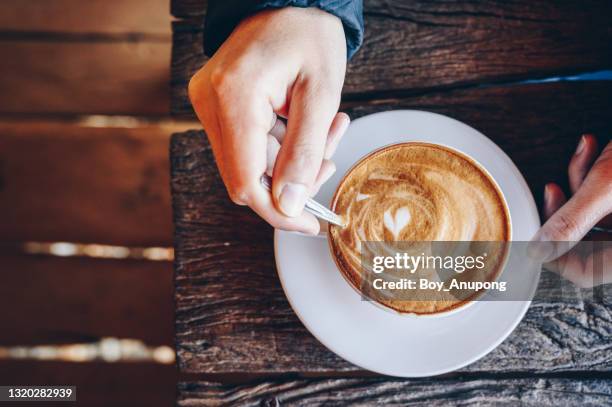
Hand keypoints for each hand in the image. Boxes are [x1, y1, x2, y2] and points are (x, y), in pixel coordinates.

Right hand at [188, 7, 348, 234]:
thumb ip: (303, 153)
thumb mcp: (321, 94)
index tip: (309, 223)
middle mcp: (209, 102)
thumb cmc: (309, 35)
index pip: (246, 181)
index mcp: (234, 96)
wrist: (288, 0)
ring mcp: (208, 104)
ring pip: (248, 164)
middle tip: (329, 158)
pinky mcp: (215, 106)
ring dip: (289, 161)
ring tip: (327, 131)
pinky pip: (246, 145)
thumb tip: (289, 205)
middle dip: (292, 181)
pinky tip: (304, 125)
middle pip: (247, 177)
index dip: (278, 212)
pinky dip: (278, 146)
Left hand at [529, 135, 611, 286]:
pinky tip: (594, 146)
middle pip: (584, 241)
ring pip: (594, 215)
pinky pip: (608, 199)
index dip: (553, 253)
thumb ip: (572, 219)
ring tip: (588, 151)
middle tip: (554, 187)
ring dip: (582, 181)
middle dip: (567, 207)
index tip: (534, 230)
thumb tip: (538, 250)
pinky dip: (597, 172)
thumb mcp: (610, 184)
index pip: (582, 272)